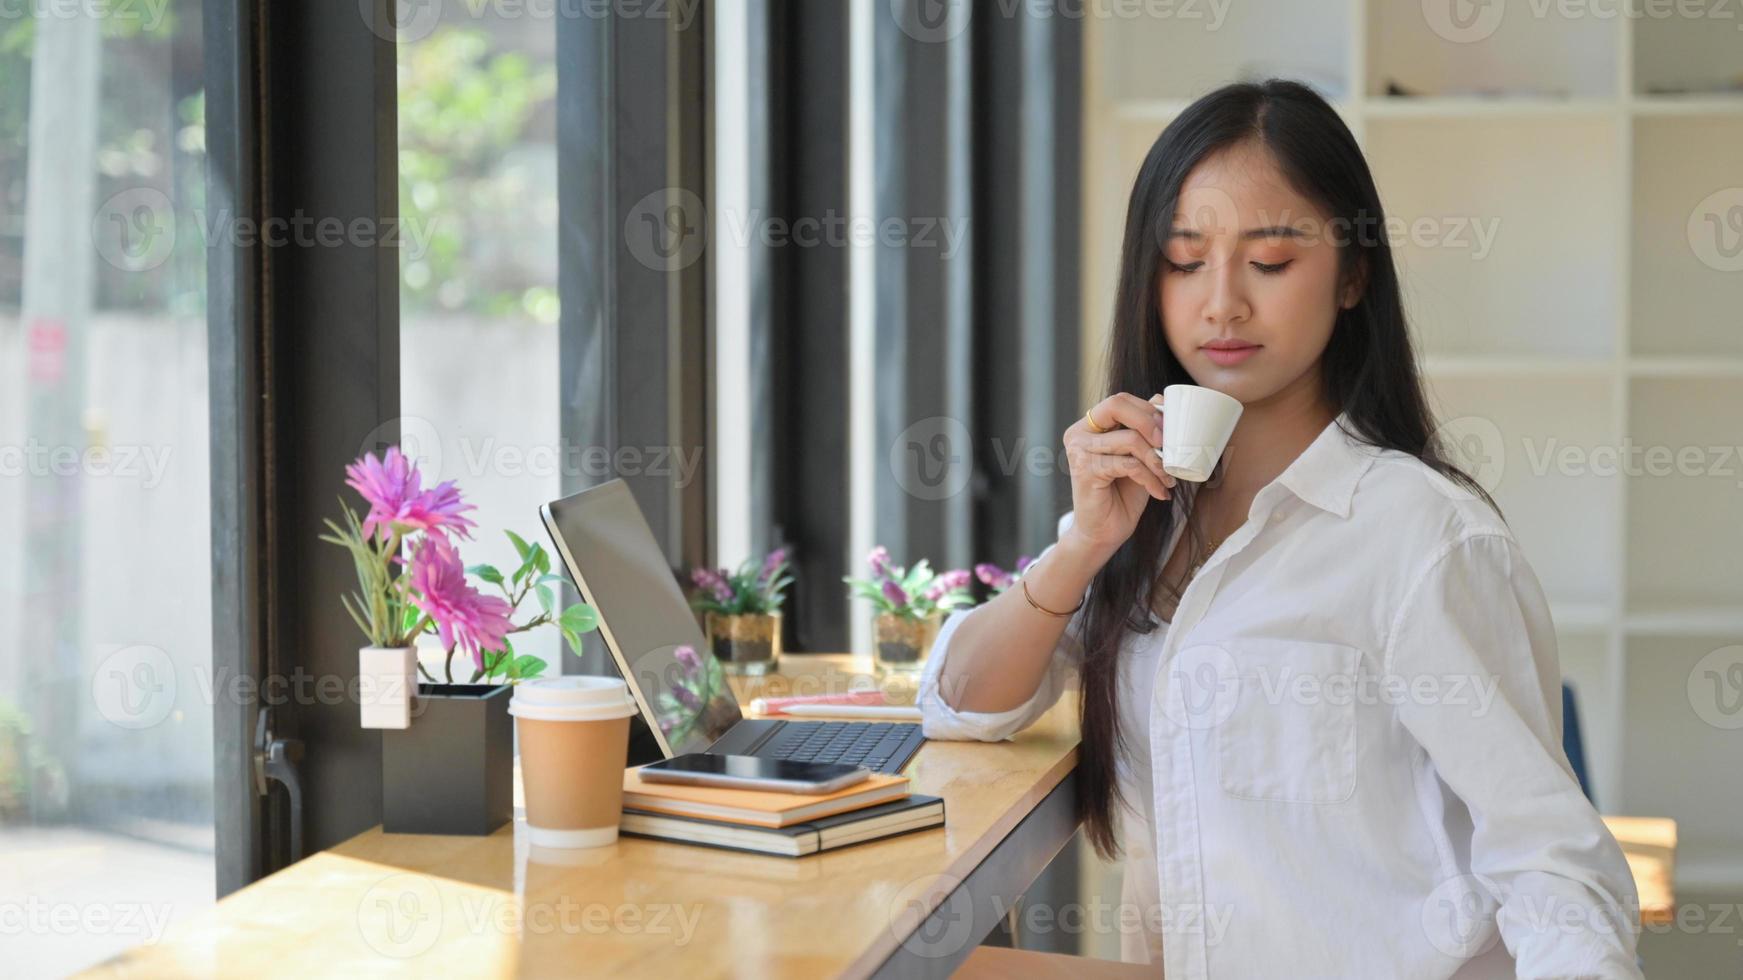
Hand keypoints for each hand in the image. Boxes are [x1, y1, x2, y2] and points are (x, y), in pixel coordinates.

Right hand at [1062, 392, 1176, 561]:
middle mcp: (1079, 433)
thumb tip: (1162, 401)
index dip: (1148, 409)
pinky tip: (1160, 492)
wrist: (1103, 533)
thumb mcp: (1139, 457)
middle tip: (1169, 447)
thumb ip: (1144, 430)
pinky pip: (1129, 465)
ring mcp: (1079, 451)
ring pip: (1130, 439)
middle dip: (1151, 423)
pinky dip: (1151, 479)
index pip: (1120, 400)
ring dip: (1157, 459)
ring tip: (1168, 477)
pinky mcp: (1085, 470)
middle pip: (1118, 405)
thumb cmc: (1122, 494)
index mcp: (1090, 426)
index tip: (1169, 431)